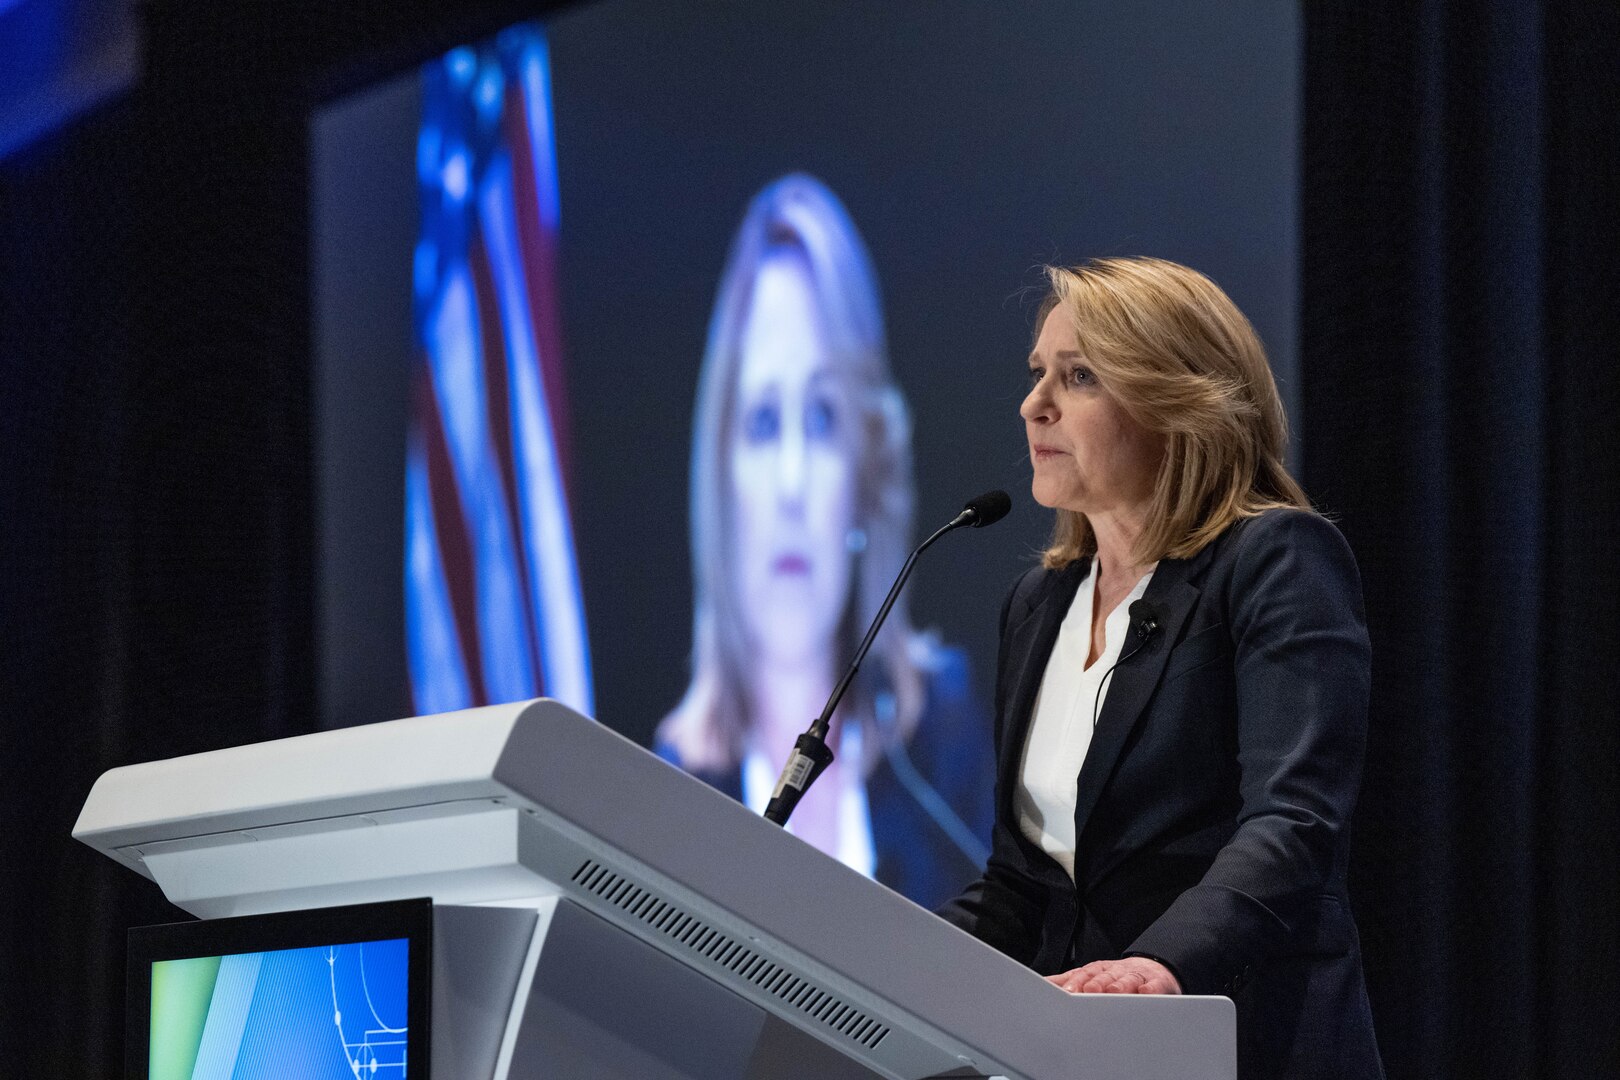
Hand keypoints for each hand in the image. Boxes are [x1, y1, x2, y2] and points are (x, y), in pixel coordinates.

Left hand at [1046, 957, 1180, 994]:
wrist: (1153, 969)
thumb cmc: (1116, 978)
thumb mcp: (1092, 976)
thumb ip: (1068, 981)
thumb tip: (1042, 984)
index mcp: (1099, 971)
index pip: (1086, 975)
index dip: (1077, 982)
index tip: (1067, 992)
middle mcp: (1115, 972)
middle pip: (1105, 976)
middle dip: (1096, 983)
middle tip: (1087, 992)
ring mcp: (1136, 977)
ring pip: (1128, 980)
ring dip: (1120, 985)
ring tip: (1113, 992)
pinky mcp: (1157, 984)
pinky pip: (1154, 986)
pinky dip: (1151, 990)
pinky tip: (1146, 993)